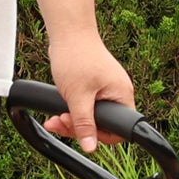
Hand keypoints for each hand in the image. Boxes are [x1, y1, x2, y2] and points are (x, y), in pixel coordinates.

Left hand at [46, 31, 134, 154]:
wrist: (68, 32)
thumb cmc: (77, 57)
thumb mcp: (78, 97)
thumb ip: (84, 124)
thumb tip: (90, 146)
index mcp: (122, 96)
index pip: (118, 130)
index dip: (98, 136)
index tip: (80, 132)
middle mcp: (117, 93)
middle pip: (103, 125)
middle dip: (80, 127)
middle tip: (63, 122)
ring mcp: (106, 89)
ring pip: (91, 116)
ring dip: (72, 120)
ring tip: (56, 118)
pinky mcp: (94, 86)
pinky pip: (86, 105)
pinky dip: (72, 110)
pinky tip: (58, 111)